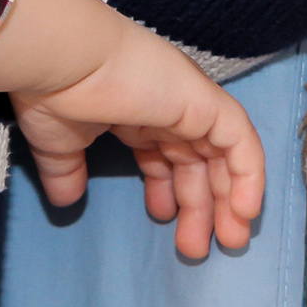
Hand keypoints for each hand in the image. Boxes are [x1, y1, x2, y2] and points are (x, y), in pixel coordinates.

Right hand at [0, 0, 264, 257]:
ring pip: (223, 155)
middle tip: (197, 249)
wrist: (65, 58)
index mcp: (136, 110)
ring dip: (228, 200)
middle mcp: (168, 105)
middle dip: (200, 206)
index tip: (163, 220)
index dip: (168, 189)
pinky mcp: (206, 103)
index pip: (166, 153)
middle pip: (196, 161)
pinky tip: (245, 212)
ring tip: (227, 242)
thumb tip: (66, 200)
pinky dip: (249, 176)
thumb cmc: (57, 92)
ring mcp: (189, 102)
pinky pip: (242, 143)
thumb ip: (67, 171)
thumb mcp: (60, 142)